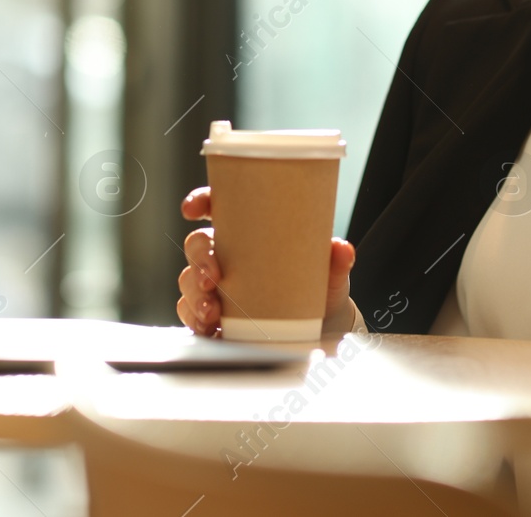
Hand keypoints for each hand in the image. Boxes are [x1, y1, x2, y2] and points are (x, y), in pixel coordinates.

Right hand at [176, 186, 359, 336]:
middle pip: (196, 245)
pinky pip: (190, 313)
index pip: (217, 207)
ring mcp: (215, 284)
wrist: (318, 325)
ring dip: (195, 295)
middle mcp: (226, 254)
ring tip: (213, 311)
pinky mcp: (212, 313)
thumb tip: (342, 249)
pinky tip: (209, 327)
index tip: (192, 209)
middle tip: (212, 277)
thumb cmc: (315, 285)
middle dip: (199, 259)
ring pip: (188, 281)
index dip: (199, 202)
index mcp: (248, 232)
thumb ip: (335, 259)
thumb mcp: (328, 270)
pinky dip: (195, 320)